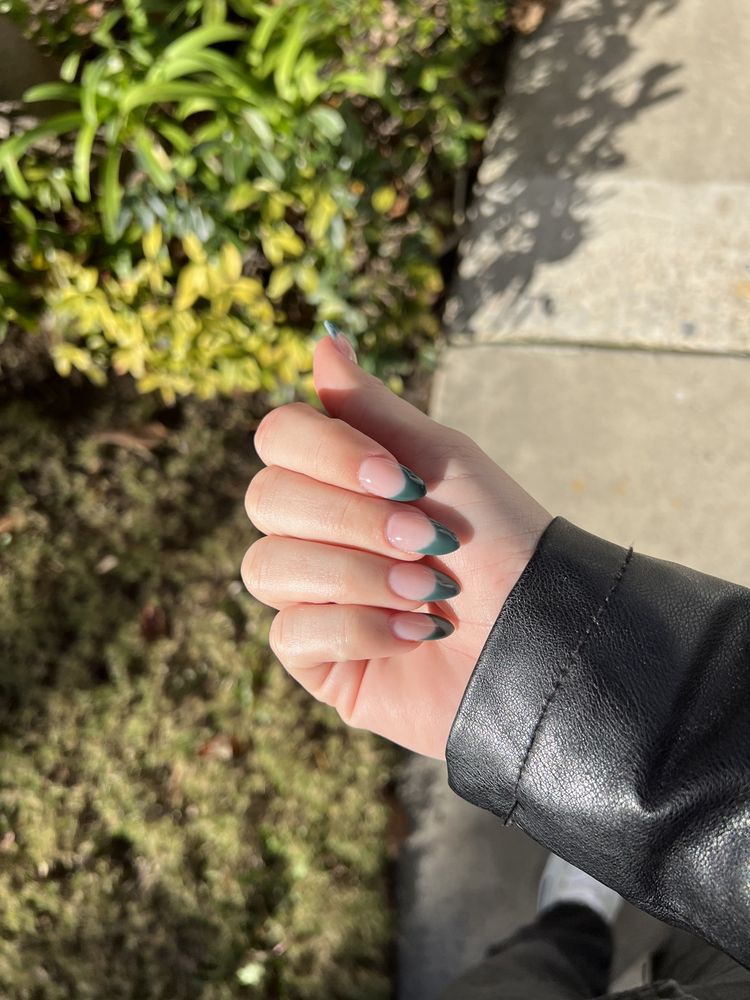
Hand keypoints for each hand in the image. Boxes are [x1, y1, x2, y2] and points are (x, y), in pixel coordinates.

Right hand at [242, 331, 551, 758]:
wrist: (539, 637)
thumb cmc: (498, 541)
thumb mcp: (441, 461)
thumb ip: (372, 407)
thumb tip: (324, 341)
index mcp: (340, 477)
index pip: (278, 437)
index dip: (327, 453)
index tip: (400, 478)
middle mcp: (314, 531)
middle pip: (266, 498)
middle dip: (355, 522)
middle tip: (428, 540)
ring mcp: (309, 595)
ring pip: (267, 567)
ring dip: (359, 577)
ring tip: (430, 592)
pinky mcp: (314, 656)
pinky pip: (289, 634)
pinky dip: (362, 630)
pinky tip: (415, 635)